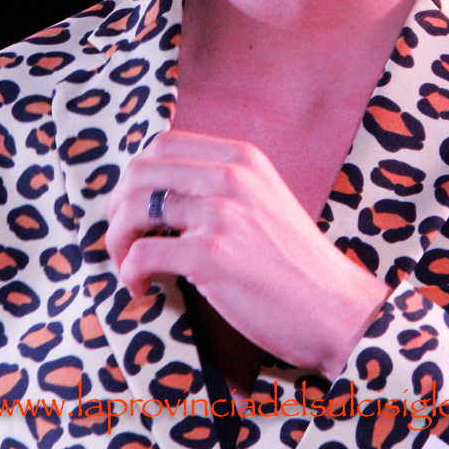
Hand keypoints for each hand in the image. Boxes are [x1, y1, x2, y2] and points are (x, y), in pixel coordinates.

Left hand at [105, 130, 389, 380]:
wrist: (332, 305)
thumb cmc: (291, 260)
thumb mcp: (261, 198)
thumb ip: (220, 184)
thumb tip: (157, 190)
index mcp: (241, 157)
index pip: (163, 143)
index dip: (135, 175)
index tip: (131, 206)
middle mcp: (231, 176)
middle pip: (140, 171)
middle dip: (116, 206)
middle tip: (120, 238)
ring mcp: (222, 213)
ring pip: (135, 209)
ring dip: (116, 240)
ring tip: (125, 264)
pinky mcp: (213, 255)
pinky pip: (143, 254)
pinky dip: (129, 272)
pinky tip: (141, 287)